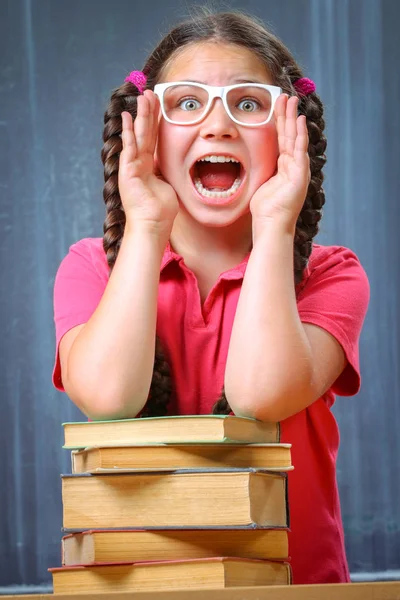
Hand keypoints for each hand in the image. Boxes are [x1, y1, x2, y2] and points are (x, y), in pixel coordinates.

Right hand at [119, 90, 178, 237]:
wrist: (152, 226)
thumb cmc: (160, 212)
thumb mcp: (167, 186)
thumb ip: (166, 172)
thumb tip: (172, 166)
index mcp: (148, 167)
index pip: (153, 139)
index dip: (155, 122)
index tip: (157, 105)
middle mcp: (138, 164)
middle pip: (145, 133)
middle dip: (148, 112)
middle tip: (150, 93)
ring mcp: (132, 167)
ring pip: (138, 136)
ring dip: (140, 116)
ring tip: (141, 97)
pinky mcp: (128, 172)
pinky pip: (129, 148)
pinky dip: (129, 133)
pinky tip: (127, 118)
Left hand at [249, 94, 310, 231]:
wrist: (271, 225)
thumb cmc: (264, 210)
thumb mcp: (260, 185)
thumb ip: (261, 172)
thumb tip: (248, 165)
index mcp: (283, 168)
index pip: (281, 140)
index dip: (279, 123)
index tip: (276, 107)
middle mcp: (293, 166)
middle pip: (289, 135)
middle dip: (287, 115)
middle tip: (285, 96)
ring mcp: (298, 169)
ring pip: (295, 138)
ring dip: (293, 118)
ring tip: (291, 100)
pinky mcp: (300, 174)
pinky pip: (299, 149)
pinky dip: (300, 134)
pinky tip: (299, 120)